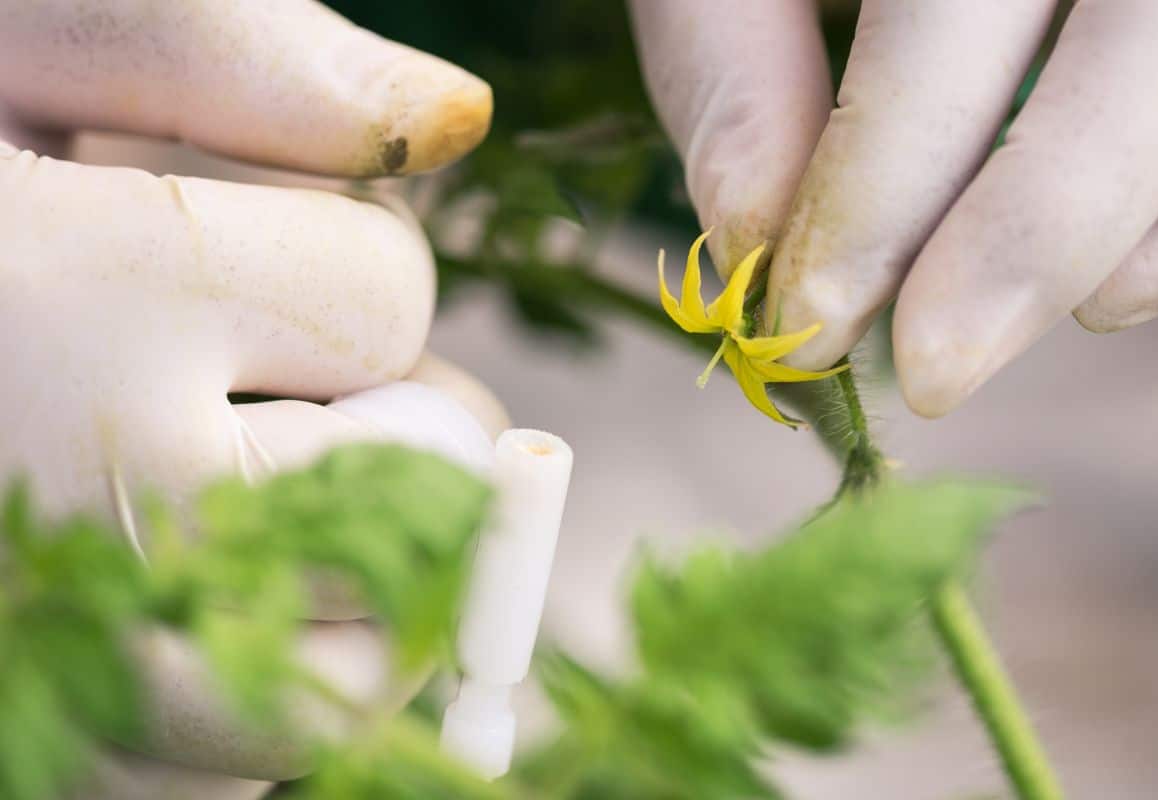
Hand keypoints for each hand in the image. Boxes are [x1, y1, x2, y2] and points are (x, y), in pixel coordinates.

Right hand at [0, 1, 504, 796]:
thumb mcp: (3, 41)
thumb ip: (220, 54)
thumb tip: (452, 112)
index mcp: (67, 306)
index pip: (386, 291)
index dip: (344, 257)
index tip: (233, 250)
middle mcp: (84, 519)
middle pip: (421, 491)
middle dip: (385, 419)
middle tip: (255, 380)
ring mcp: (71, 684)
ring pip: (366, 663)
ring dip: (345, 568)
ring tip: (220, 485)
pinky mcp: (51, 774)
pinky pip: (253, 763)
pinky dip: (262, 682)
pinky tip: (171, 589)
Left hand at [630, 0, 1157, 415]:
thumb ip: (726, 55)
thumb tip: (749, 234)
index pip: (953, 12)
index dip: (884, 185)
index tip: (810, 322)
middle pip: (1152, 58)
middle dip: (1033, 236)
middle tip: (933, 373)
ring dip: (1121, 239)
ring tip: (989, 312)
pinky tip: (1109, 272)